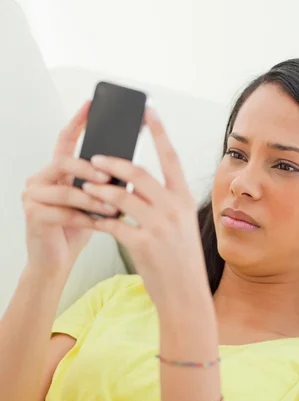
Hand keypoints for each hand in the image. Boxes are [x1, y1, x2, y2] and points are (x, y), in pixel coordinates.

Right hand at [22, 100, 118, 275]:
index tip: (91, 104)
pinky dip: (84, 219)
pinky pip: (62, 212)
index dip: (77, 121)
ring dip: (92, 199)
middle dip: (91, 169)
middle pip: (65, 161)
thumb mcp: (92, 202)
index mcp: (56, 172)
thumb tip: (130, 166)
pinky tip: (99, 224)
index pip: (65, 140)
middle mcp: (40, 179)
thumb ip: (101, 184)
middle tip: (111, 176)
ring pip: (66, 190)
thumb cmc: (76, 231)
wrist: (56, 262)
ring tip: (113, 208)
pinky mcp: (33, 215)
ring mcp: (33, 196)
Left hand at [83, 108, 209, 311]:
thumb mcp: (182, 228)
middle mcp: (174, 209)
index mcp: (185, 201)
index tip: (148, 112)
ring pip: (122, 196)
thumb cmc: (182, 262)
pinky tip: (89, 216)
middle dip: (113, 162)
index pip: (172, 158)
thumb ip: (165, 205)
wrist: (186, 295)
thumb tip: (138, 186)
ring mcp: (159, 227)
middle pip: (140, 173)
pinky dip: (98, 218)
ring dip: (100, 189)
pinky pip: (113, 224)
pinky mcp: (143, 245)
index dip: (159, 132)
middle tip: (95, 157)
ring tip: (86, 185)